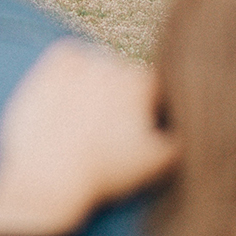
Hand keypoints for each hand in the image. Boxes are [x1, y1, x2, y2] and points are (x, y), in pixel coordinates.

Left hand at [0, 40, 176, 235]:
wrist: (46, 178)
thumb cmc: (104, 173)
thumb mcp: (159, 163)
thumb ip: (183, 137)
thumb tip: (189, 123)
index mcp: (143, 82)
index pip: (155, 90)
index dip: (147, 114)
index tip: (132, 136)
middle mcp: (115, 62)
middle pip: (126, 76)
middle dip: (121, 99)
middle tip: (106, 131)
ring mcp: (83, 59)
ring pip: (99, 66)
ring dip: (96, 86)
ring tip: (84, 120)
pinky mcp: (53, 62)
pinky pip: (69, 58)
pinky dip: (70, 73)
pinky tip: (67, 100)